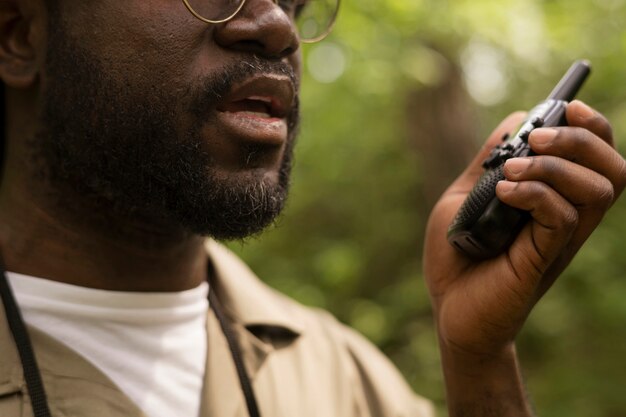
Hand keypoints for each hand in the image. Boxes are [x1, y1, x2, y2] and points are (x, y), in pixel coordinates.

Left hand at [424, 101, 625, 357]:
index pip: (598, 157)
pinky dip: (535, 193)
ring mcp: (558, 239)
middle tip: (537, 138)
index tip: (568, 106)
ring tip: (512, 169)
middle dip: (582, 139)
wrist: (446, 307)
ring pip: (598, 190)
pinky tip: (504, 192)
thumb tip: (517, 119)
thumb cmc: (455, 254)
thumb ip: (490, 161)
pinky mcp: (542, 259)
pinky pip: (562, 216)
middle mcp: (566, 218)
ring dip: (555, 166)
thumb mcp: (465, 196)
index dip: (593, 127)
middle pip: (613, 168)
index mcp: (553, 199)